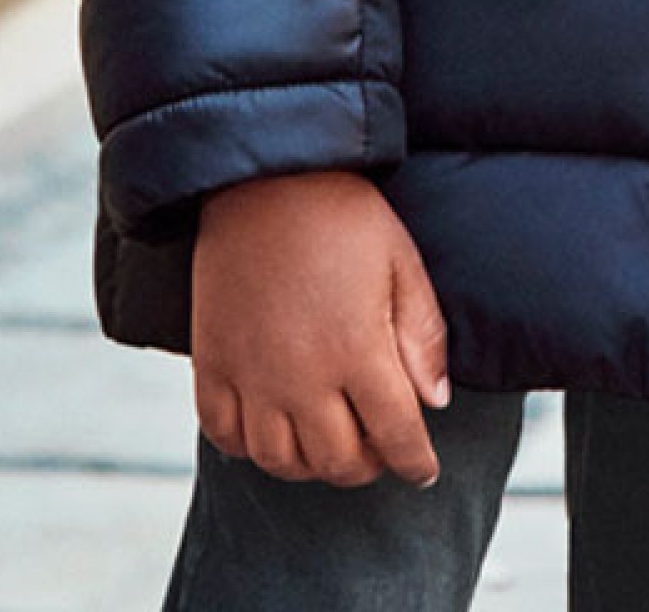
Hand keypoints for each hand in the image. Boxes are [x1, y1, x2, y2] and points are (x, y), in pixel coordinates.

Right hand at [191, 169, 450, 486]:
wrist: (263, 178)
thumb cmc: (342, 213)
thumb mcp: (401, 261)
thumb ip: (422, 336)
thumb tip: (436, 401)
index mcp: (358, 349)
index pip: (396, 434)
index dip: (415, 461)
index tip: (423, 470)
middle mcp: (302, 376)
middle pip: (338, 461)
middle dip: (367, 466)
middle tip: (378, 450)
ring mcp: (252, 375)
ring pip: (281, 461)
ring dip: (311, 465)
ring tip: (329, 443)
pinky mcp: (212, 364)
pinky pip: (224, 435)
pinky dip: (249, 447)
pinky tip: (271, 429)